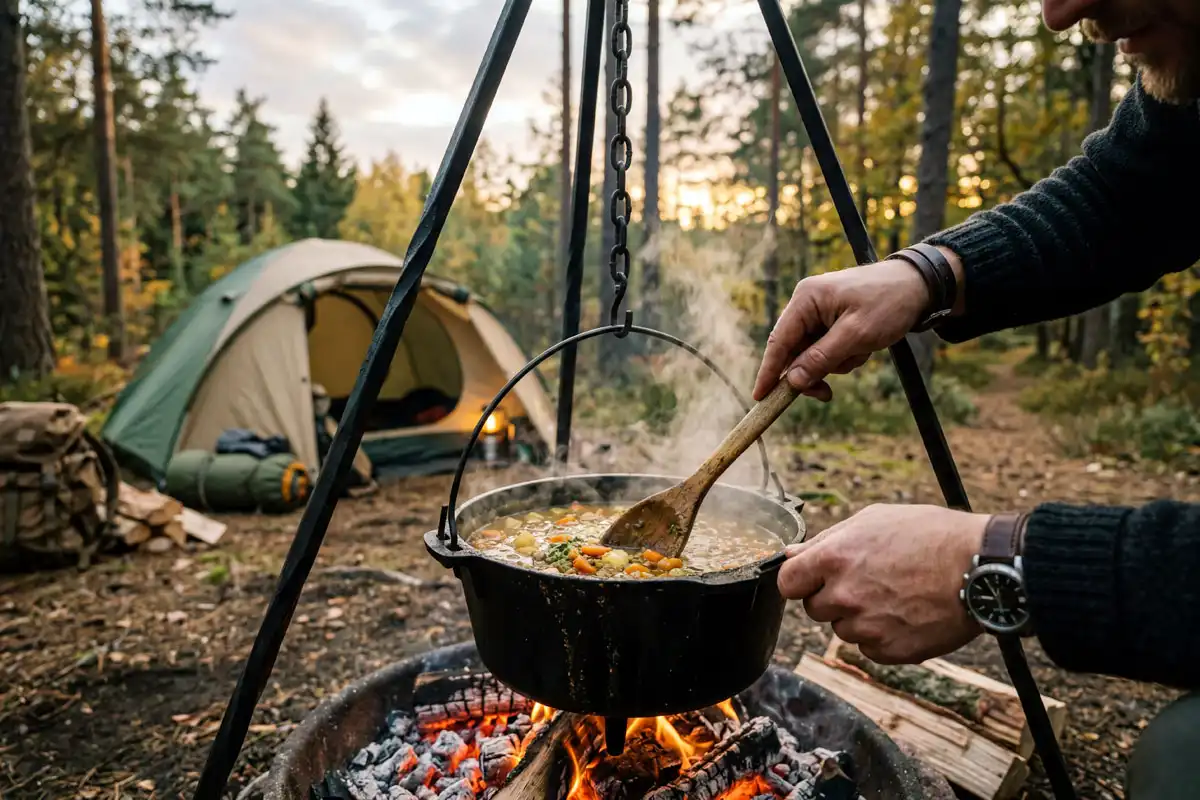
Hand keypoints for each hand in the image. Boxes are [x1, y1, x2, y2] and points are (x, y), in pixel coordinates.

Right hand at [752, 259, 932, 401]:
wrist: (918, 286)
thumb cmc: (888, 303)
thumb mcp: (856, 335)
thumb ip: (821, 359)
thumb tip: (792, 381)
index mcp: (806, 299)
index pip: (779, 342)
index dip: (769, 372)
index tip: (759, 397)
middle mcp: (807, 304)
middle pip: (794, 352)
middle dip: (813, 371)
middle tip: (826, 394)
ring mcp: (819, 313)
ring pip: (812, 355)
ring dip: (835, 364)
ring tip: (861, 352)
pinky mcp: (832, 321)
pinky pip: (827, 350)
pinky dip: (844, 357)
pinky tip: (863, 348)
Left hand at [778, 503, 989, 663]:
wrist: (981, 567)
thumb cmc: (930, 535)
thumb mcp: (874, 520)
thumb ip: (827, 540)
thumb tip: (792, 554)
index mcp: (834, 558)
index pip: (787, 582)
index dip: (799, 580)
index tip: (811, 579)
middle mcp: (845, 595)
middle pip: (814, 608)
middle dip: (832, 597)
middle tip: (867, 582)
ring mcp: (867, 627)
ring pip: (843, 630)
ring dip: (859, 617)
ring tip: (894, 595)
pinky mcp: (891, 651)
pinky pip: (870, 648)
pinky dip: (882, 636)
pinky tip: (906, 614)